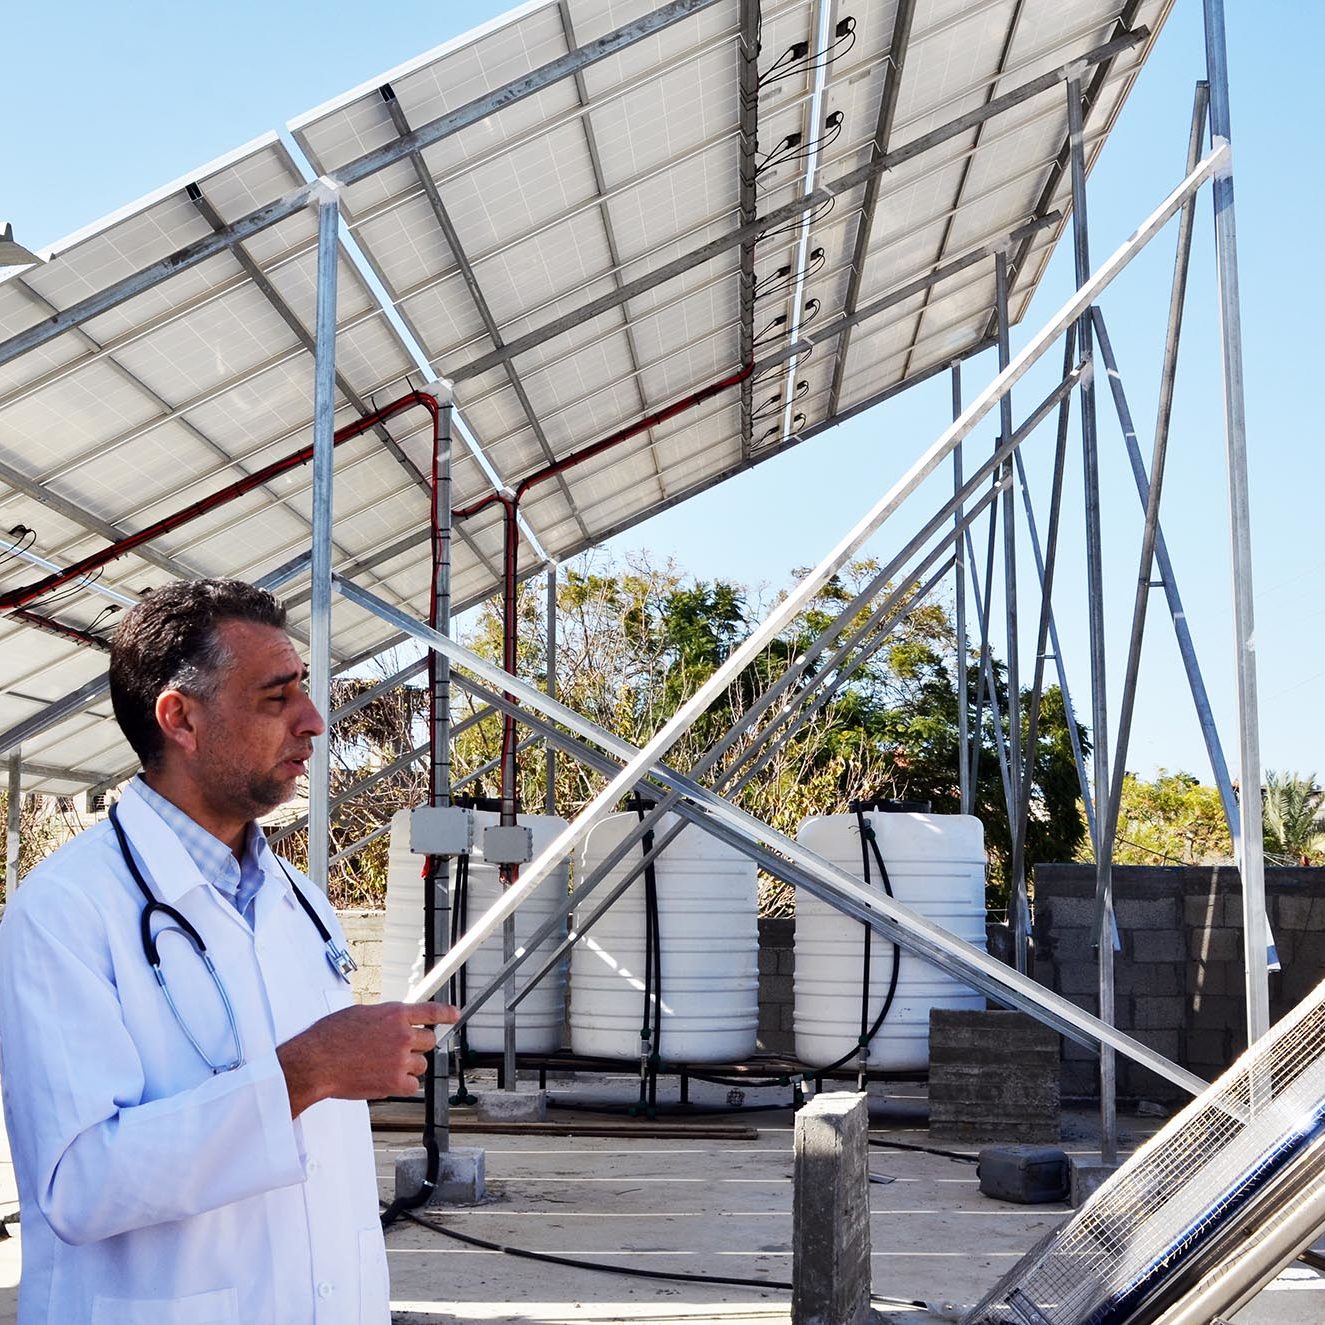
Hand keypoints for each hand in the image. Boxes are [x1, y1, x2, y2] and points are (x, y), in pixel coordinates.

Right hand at [276, 1001, 458, 1117]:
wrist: (316, 1062)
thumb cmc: (330, 1037)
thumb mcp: (361, 1014)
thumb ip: (384, 1017)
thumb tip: (394, 1022)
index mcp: (395, 1014)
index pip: (430, 1011)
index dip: (446, 1013)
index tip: (455, 1015)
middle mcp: (402, 1035)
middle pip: (429, 1041)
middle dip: (417, 1046)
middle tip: (399, 1051)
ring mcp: (400, 1059)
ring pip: (421, 1065)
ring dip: (408, 1066)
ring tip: (385, 1066)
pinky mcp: (394, 1082)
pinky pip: (412, 1086)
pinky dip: (402, 1085)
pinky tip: (387, 1081)